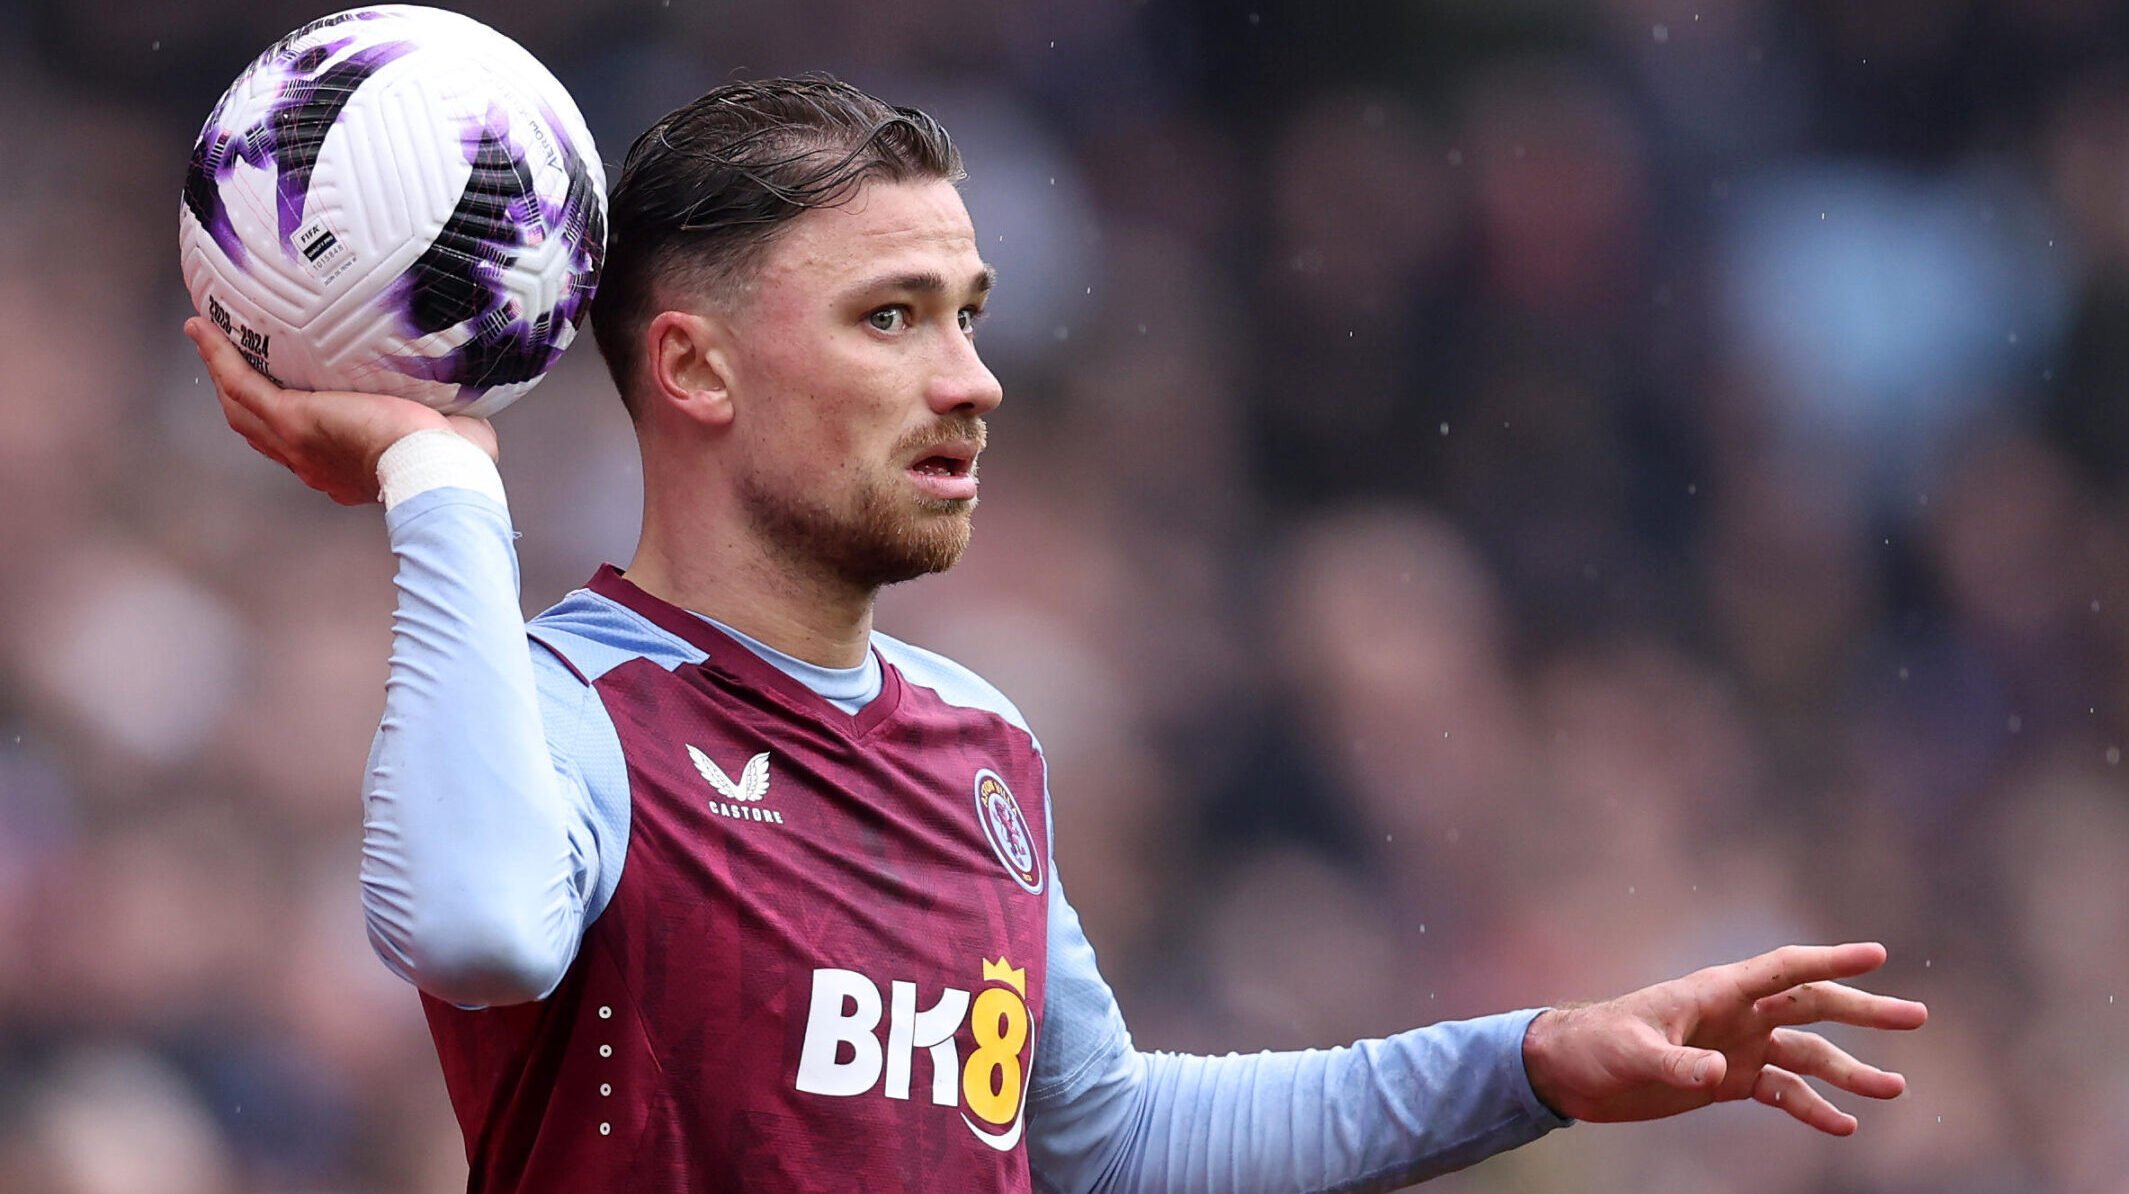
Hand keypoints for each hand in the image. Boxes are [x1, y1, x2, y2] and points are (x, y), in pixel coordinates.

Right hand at [186, 318, 497, 504]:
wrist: (438, 471)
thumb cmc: (456, 465)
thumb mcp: (450, 439)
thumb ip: (451, 419)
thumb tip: (471, 399)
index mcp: (347, 468)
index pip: (308, 446)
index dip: (291, 425)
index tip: (292, 403)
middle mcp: (313, 461)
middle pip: (259, 429)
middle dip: (240, 398)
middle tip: (226, 364)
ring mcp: (296, 442)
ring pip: (240, 406)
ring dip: (220, 372)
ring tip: (204, 337)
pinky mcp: (291, 419)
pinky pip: (241, 382)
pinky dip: (218, 356)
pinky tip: (203, 328)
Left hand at [1520, 942, 1927, 1135]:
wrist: (1570, 1072)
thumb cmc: (1596, 1045)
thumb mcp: (1633, 1052)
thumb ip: (1676, 1061)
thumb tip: (1718, 1072)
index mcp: (1717, 992)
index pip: (1784, 969)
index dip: (1829, 959)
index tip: (1878, 954)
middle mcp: (1736, 1015)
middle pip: (1813, 1006)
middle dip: (1864, 1011)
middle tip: (1918, 1016)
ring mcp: (1736, 1047)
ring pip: (1808, 1054)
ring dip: (1850, 1070)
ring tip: (1895, 1089)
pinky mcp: (1728, 1080)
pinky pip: (1783, 1092)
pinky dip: (1813, 1107)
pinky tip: (1844, 1125)